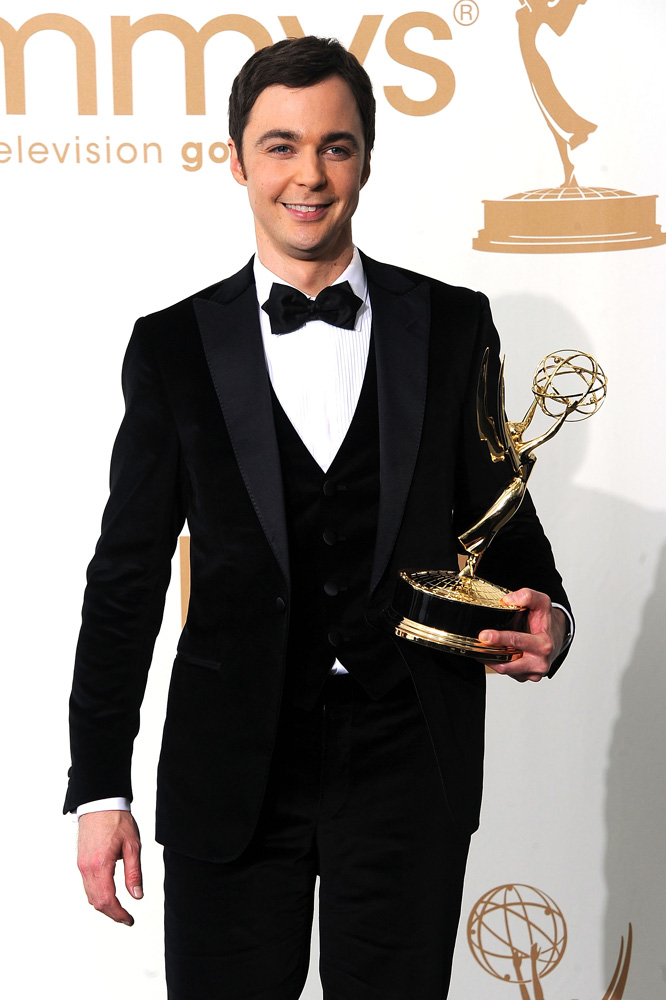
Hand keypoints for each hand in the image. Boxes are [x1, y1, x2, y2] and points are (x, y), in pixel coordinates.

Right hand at [77, 810, 142, 924]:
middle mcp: (87, 868)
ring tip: (120, 909)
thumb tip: (137, 895)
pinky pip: (87, 886)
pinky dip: (97, 895)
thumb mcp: (132, 845)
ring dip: (104, 906)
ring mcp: (82, 865)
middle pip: (97, 902)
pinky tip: (109, 894)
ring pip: (90, 896)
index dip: (119, 914)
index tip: (129, 920)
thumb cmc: (117, 820)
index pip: (107, 900)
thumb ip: (134, 873)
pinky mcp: (81, 862)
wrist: (100, 803)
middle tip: (127, 918)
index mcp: (101, 864)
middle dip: (112, 913)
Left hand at [478, 588, 566, 681]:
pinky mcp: (525, 677)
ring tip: (478, 648)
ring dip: (489, 660)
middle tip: (476, 644)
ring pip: (504, 670)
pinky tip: (488, 653)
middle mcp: (539, 662)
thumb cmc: (546, 621)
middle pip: (508, 664)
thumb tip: (507, 600)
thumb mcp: (542, 602)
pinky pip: (506, 673)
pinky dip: (495, 663)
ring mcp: (532, 672)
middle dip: (490, 655)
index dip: (499, 638)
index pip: (518, 642)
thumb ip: (527, 596)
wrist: (556, 637)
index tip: (484, 635)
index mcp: (544, 644)